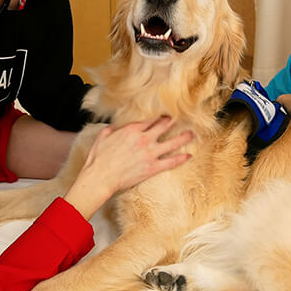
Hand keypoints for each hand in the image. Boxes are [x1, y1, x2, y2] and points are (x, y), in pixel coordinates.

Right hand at [64, 116, 192, 218]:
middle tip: (182, 118)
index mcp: (132, 130)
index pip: (150, 119)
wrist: (101, 177)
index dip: (159, 116)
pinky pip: (171, 162)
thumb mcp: (103, 136)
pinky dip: (181, 159)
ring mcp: (150, 153)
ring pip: (172, 142)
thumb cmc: (99, 158)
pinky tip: (189, 156)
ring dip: (184, 137)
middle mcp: (144, 139)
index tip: (165, 114)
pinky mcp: (152, 167)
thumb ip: (112, 128)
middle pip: (164, 126)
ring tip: (192, 134)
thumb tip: (115, 125)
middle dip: (173, 121)